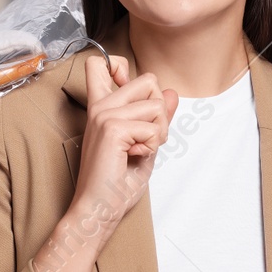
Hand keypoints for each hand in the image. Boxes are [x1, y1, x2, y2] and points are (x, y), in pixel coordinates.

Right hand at [68, 54, 178, 237]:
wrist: (99, 208)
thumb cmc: (116, 183)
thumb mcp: (144, 143)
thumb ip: (157, 117)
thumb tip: (172, 93)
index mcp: (102, 106)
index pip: (100, 63)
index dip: (120, 65)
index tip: (125, 88)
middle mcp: (101, 106)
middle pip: (149, 80)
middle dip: (160, 110)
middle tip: (145, 137)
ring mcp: (105, 115)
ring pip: (157, 105)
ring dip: (159, 132)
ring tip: (139, 150)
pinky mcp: (113, 128)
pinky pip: (154, 128)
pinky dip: (152, 146)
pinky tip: (134, 157)